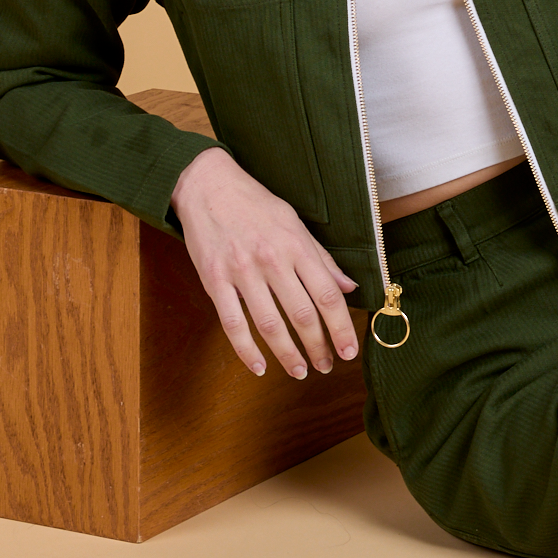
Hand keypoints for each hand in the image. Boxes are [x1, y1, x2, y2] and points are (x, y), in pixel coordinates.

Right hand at [170, 145, 360, 376]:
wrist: (208, 186)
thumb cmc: (256, 204)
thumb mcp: (295, 223)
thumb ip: (321, 258)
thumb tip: (349, 287)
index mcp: (296, 246)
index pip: (327, 295)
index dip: (341, 327)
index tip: (349, 350)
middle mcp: (272, 260)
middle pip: (302, 314)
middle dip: (319, 346)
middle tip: (327, 365)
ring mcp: (241, 272)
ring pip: (270, 324)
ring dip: (288, 354)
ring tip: (300, 371)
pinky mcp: (214, 280)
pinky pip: (233, 324)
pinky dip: (246, 350)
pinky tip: (259, 366)